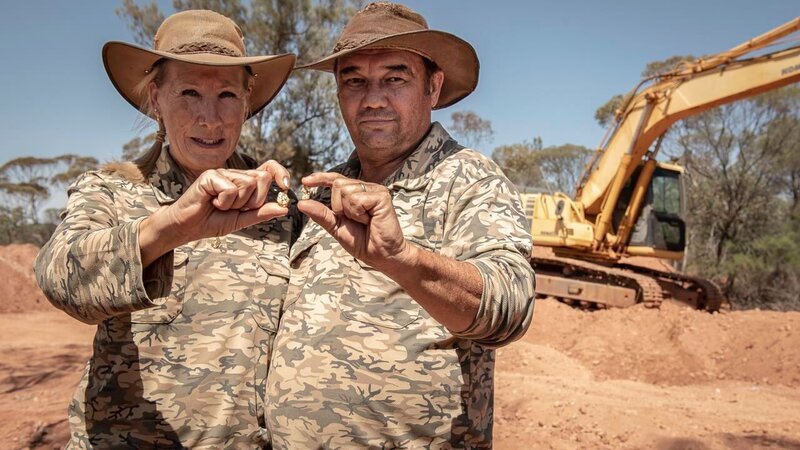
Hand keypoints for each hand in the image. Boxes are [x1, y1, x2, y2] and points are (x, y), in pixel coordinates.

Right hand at [140, 161, 290, 265]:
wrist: (187, 227)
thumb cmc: (212, 222)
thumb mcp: (242, 220)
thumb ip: (261, 213)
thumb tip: (284, 208)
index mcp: (245, 182)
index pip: (268, 169)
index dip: (280, 172)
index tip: (287, 185)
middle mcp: (235, 174)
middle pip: (262, 179)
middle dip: (253, 200)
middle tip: (234, 208)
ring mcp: (223, 173)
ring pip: (247, 184)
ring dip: (236, 203)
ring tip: (220, 206)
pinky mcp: (211, 175)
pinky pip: (230, 189)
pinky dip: (224, 201)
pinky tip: (212, 202)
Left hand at [299, 172, 414, 270]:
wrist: (380, 254)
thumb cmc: (362, 241)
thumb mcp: (336, 227)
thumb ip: (321, 214)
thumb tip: (301, 203)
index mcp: (356, 192)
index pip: (336, 179)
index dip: (321, 178)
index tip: (304, 181)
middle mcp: (366, 188)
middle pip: (338, 184)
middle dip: (338, 206)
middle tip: (353, 220)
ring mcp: (375, 190)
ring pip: (346, 191)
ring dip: (349, 211)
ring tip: (363, 221)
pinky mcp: (382, 196)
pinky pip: (357, 199)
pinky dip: (357, 213)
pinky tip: (369, 220)